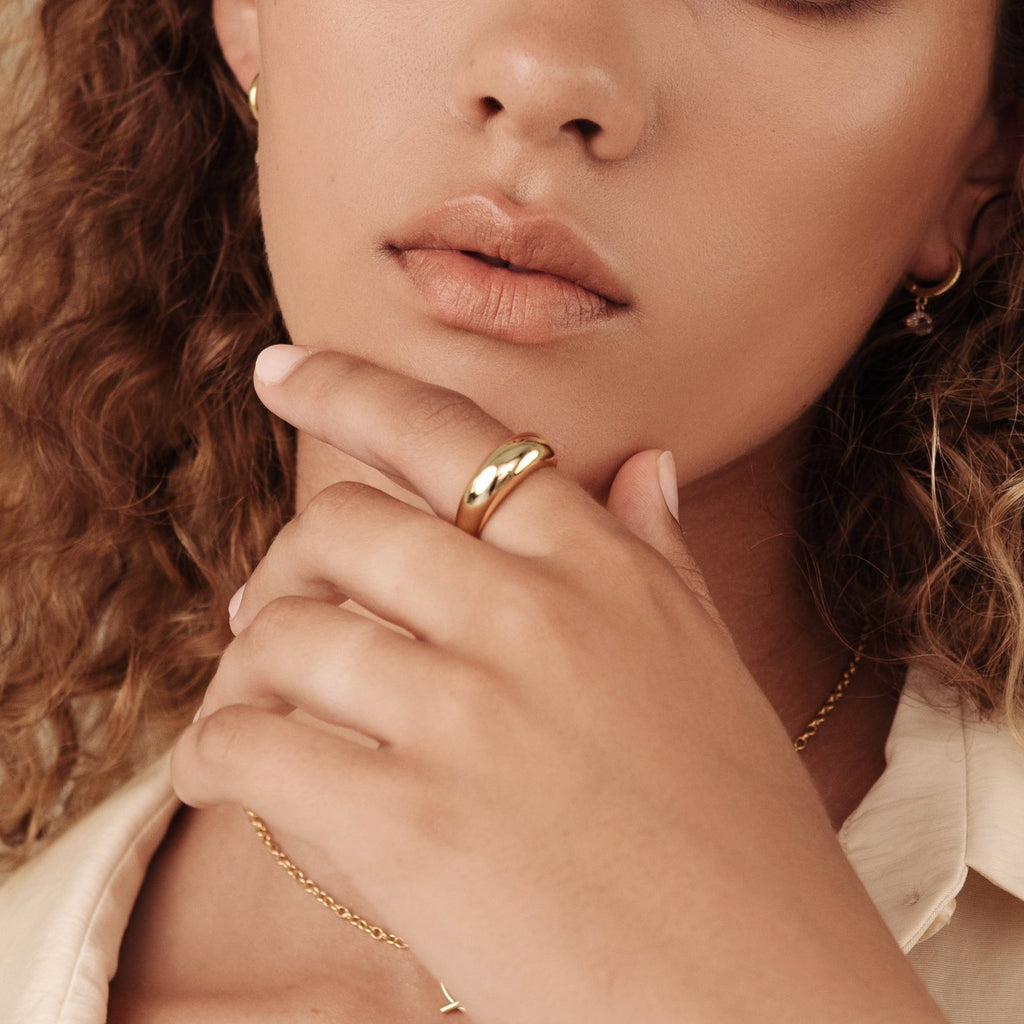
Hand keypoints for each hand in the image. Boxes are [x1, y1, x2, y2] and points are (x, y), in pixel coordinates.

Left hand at [171, 346, 943, 1023]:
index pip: (450, 434)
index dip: (347, 385)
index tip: (280, 370)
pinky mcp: (407, 824)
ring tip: (255, 696)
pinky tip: (224, 769)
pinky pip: (254, 746)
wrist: (760, 994)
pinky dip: (215, 750)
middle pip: (342, 527)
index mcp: (602, 568)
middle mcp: (530, 616)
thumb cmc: (743, 836)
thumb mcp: (710, 667)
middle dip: (287, 561)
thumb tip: (647, 466)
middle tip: (272, 605)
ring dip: (247, 661)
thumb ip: (659, 556)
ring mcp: (466, 715)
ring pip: (286, 630)